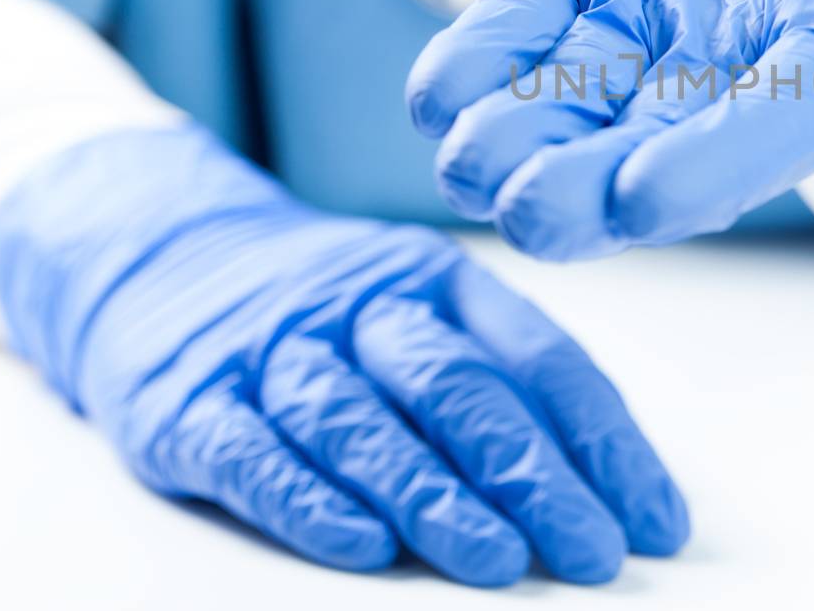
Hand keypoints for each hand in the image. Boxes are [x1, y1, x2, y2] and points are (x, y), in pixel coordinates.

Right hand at [0, 126, 687, 585]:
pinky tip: (362, 545)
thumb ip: (501, 382)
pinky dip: (309, 500)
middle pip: (459, 387)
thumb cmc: (327, 310)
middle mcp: (362, 305)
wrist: (161, 253)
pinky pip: (253, 453)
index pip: (540, 357)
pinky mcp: (188, 402)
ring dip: (434, 496)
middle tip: (591, 549)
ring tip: (497, 561)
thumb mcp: (420, 310)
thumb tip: (607, 490)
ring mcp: (273, 351)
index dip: (604, 440)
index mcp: (440, 278)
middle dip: (534, 475)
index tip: (653, 518)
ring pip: (362, 423)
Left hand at [407, 0, 813, 257]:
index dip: (708, 168)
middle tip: (529, 209)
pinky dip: (480, 52)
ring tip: (467, 149)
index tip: (642, 197)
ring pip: (567, 98)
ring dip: (513, 132)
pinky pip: (522, 16)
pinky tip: (443, 87)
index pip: (769, 130)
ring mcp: (645, 20)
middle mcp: (726, 68)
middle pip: (648, 146)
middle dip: (584, 185)